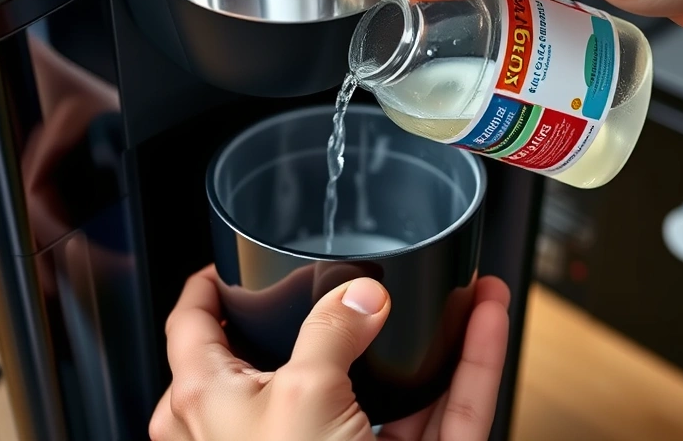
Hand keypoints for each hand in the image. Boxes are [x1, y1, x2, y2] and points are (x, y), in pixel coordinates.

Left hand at [149, 265, 510, 440]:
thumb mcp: (300, 394)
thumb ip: (330, 330)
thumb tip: (363, 295)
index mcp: (213, 404)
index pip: (196, 328)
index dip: (208, 285)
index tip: (228, 258)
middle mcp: (273, 424)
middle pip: (308, 345)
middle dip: (347, 302)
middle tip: (365, 262)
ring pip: (389, 373)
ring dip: (428, 327)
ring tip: (458, 284)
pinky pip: (441, 406)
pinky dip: (468, 361)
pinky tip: (486, 316)